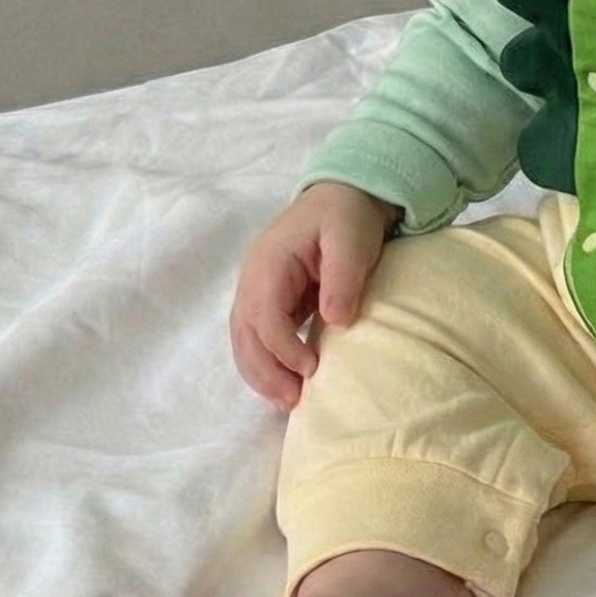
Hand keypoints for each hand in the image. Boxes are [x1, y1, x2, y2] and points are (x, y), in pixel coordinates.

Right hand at [229, 181, 399, 409]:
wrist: (343, 195)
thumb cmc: (347, 215)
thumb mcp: (351, 238)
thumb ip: (342, 276)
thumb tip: (336, 321)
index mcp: (269, 261)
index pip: (264, 315)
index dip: (284, 348)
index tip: (313, 368)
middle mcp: (253, 277)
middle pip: (245, 333)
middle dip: (265, 371)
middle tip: (295, 401)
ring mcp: (256, 289)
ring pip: (244, 340)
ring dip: (261, 374)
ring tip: (289, 402)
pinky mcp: (268, 299)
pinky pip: (256, 337)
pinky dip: (264, 363)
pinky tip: (284, 384)